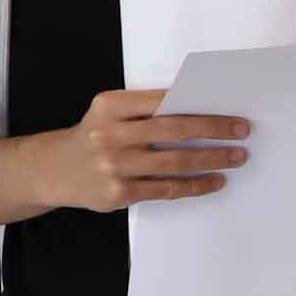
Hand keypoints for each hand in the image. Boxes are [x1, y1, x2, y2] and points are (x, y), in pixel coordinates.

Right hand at [40, 88, 249, 211]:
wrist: (54, 170)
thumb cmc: (92, 136)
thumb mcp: (109, 113)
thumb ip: (145, 110)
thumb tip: (199, 110)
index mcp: (110, 106)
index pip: (163, 102)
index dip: (199, 106)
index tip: (228, 111)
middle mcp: (111, 135)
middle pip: (174, 130)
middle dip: (214, 130)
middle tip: (241, 132)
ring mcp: (115, 166)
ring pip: (175, 162)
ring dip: (211, 159)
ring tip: (235, 157)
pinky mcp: (120, 192)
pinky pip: (167, 188)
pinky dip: (195, 185)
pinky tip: (214, 180)